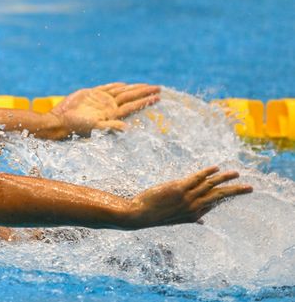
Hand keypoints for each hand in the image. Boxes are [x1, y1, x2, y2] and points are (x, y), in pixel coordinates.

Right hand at [50, 82, 160, 135]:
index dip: (145, 101)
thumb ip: (110, 126)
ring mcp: (101, 99)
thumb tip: (126, 128)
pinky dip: (116, 86)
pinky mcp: (92, 94)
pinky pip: (107, 88)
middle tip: (158, 88)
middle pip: (131, 97)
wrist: (61, 119)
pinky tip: (124, 84)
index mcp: (112, 113)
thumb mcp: (95, 127)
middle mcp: (109, 106)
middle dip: (144, 92)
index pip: (133, 106)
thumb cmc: (77, 126)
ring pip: (122, 91)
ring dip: (134, 88)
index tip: (158, 97)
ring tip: (147, 86)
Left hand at [125, 166, 252, 228]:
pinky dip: (207, 172)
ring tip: (236, 173)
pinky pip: (196, 178)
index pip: (214, 203)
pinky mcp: (179, 188)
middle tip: (250, 188)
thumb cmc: (155, 216)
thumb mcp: (175, 219)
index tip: (236, 190)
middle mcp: (194, 206)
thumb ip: (190, 218)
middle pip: (219, 196)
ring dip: (224, 178)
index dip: (225, 196)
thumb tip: (201, 221)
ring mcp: (187, 197)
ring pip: (210, 185)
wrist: (139, 215)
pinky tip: (216, 168)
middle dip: (235, 191)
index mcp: (194, 215)